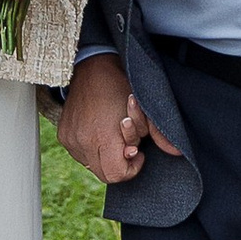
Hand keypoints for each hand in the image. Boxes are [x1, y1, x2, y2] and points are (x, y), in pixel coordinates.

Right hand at [57, 50, 183, 184]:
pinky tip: (99, 130)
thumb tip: (177, 152)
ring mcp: (70, 138)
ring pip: (92, 165)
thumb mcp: (145, 106)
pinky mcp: (63, 135)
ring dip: (105, 156)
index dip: (131, 168)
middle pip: (105, 175)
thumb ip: (158, 132)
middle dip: (120, 164)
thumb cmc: (121, 85)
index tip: (137, 151)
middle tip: (127, 143)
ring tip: (112, 133)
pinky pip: (80, 154)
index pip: (115, 175)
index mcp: (103, 135)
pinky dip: (92, 148)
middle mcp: (83, 141)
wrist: (92, 65)